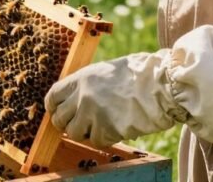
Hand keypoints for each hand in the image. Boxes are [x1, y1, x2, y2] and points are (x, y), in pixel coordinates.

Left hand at [45, 52, 178, 146]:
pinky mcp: (106, 129)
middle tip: (79, 124)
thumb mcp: (105, 71)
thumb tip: (73, 99)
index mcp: (81, 78)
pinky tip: (116, 128)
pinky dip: (105, 138)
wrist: (159, 84)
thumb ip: (87, 84)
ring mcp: (92, 113)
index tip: (59, 112)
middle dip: (67, 124)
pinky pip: (96, 141)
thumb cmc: (137, 75)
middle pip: (59, 118)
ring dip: (85, 132)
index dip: (54, 107)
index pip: (53, 96)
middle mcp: (82, 96)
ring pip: (74, 133)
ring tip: (100, 125)